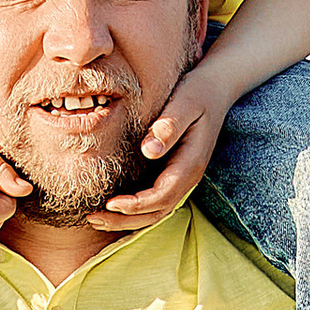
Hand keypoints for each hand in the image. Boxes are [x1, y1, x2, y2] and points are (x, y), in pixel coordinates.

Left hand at [82, 59, 234, 229]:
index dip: (135, 204)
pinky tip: (111, 209)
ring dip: (127, 220)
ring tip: (96, 219)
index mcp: (191, 164)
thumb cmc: (198, 93)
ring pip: (156, 211)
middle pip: (157, 212)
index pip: (162, 196)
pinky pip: (154, 201)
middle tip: (93, 218)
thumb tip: (149, 151)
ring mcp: (181, 178)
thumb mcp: (186, 102)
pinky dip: (133, 211)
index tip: (109, 203)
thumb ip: (169, 125)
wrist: (215, 90)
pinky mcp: (172, 174)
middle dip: (125, 220)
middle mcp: (187, 177)